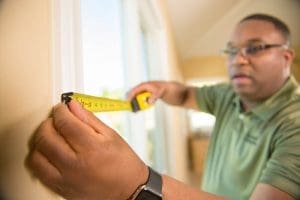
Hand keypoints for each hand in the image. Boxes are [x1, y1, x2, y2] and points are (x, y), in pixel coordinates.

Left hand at [25, 100, 147, 199]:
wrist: (127, 189)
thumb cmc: (123, 163)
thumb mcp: (111, 135)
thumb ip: (89, 119)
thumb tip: (72, 105)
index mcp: (92, 148)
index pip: (65, 122)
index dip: (60, 110)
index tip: (61, 108)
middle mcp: (76, 164)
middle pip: (46, 136)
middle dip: (48, 122)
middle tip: (57, 120)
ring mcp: (66, 178)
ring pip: (37, 154)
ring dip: (42, 140)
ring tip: (53, 136)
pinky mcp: (61, 188)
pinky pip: (38, 171)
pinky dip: (40, 157)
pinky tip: (51, 152)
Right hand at [127, 81, 195, 107]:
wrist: (185, 95)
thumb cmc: (176, 91)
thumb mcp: (166, 92)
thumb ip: (157, 95)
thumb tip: (149, 101)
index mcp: (153, 84)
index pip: (139, 87)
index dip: (132, 93)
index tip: (127, 99)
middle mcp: (152, 87)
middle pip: (139, 91)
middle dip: (132, 97)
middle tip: (128, 105)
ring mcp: (154, 92)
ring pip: (142, 96)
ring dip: (137, 101)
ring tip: (133, 109)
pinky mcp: (156, 96)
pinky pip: (146, 99)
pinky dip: (142, 103)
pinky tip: (140, 109)